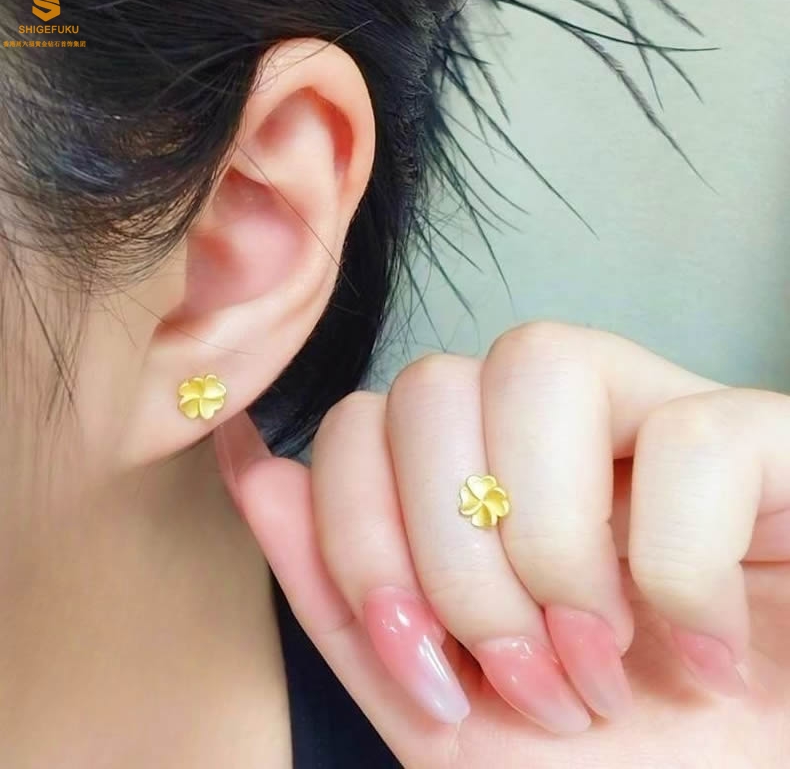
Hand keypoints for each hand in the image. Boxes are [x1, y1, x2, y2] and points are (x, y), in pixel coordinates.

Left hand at [216, 322, 789, 767]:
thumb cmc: (595, 764)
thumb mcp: (441, 703)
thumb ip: (338, 592)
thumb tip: (250, 463)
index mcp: (475, 473)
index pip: (360, 418)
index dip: (360, 540)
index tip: (422, 666)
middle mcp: (553, 421)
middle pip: (431, 382)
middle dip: (451, 559)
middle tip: (521, 676)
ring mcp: (654, 408)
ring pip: (538, 363)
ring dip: (550, 550)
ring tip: (600, 663)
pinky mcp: (759, 433)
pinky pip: (688, 439)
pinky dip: (677, 577)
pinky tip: (708, 655)